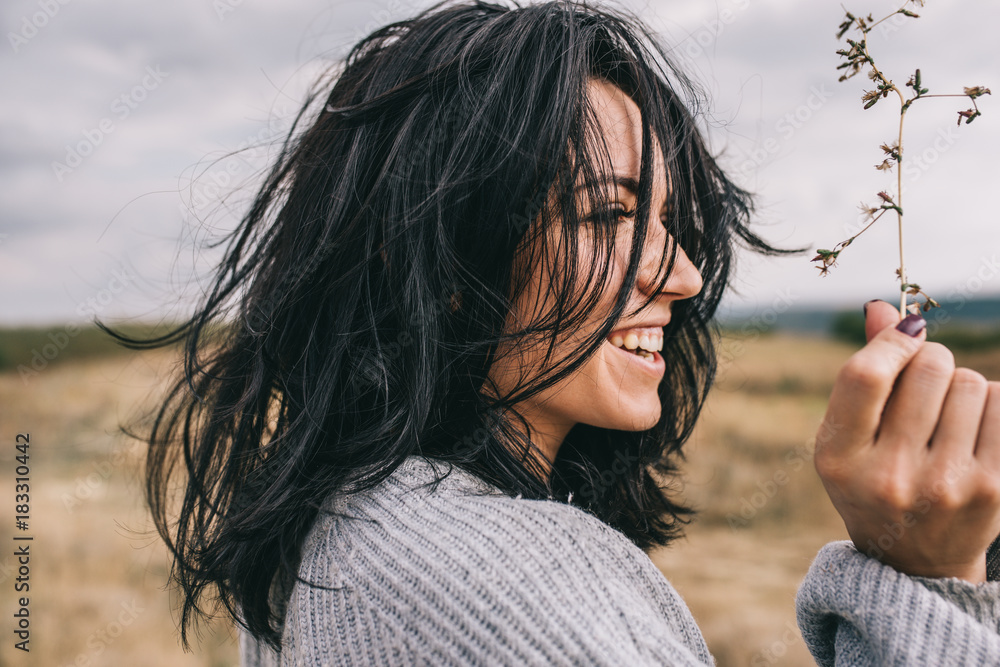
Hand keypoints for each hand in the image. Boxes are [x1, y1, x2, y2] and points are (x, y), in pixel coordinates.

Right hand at [813, 299, 999, 582]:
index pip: (865, 376)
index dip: (891, 340)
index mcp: (840, 460)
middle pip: (929, 369)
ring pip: (971, 382)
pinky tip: (971, 430)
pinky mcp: (994, 490)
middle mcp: (890, 476)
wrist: (912, 563)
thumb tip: (883, 306)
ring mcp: (947, 485)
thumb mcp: (848, 436)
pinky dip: (989, 405)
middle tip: (924, 381)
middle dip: (930, 360)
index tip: (906, 332)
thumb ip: (864, 372)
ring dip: (960, 386)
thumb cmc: (872, 480)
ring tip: (945, 418)